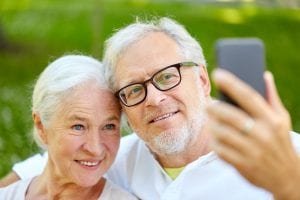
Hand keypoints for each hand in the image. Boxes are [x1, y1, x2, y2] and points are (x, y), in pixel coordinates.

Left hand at [207, 69, 299, 199]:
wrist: (287, 176)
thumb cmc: (280, 142)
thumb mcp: (282, 119)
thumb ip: (271, 97)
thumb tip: (264, 74)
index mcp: (272, 120)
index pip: (249, 96)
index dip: (231, 83)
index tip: (217, 74)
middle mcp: (262, 134)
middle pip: (230, 115)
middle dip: (214, 108)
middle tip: (208, 104)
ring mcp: (252, 151)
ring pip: (222, 133)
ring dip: (212, 125)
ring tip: (211, 121)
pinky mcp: (243, 164)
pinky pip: (220, 150)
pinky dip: (214, 142)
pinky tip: (215, 138)